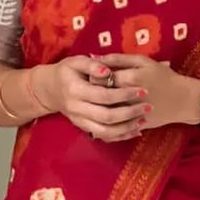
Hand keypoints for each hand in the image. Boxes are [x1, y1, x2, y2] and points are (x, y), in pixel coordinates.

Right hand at [29, 56, 150, 141]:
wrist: (50, 90)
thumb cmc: (67, 72)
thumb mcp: (75, 61)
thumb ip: (92, 65)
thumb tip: (107, 70)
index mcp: (75, 90)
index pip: (103, 95)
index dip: (124, 94)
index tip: (142, 90)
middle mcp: (77, 109)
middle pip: (107, 117)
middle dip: (130, 113)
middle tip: (148, 106)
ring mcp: (80, 122)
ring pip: (106, 132)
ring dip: (127, 128)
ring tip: (144, 120)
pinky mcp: (84, 129)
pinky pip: (104, 137)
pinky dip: (121, 136)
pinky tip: (136, 130)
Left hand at [97, 55, 199, 128]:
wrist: (183, 100)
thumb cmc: (163, 76)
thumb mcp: (143, 61)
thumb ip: (117, 58)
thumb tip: (93, 56)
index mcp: (130, 78)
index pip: (99, 78)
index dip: (93, 76)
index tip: (96, 75)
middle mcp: (128, 97)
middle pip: (100, 96)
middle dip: (95, 91)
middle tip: (99, 88)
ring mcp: (132, 114)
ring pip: (105, 112)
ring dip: (100, 106)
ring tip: (104, 100)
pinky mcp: (135, 125)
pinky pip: (114, 126)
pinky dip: (108, 121)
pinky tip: (109, 114)